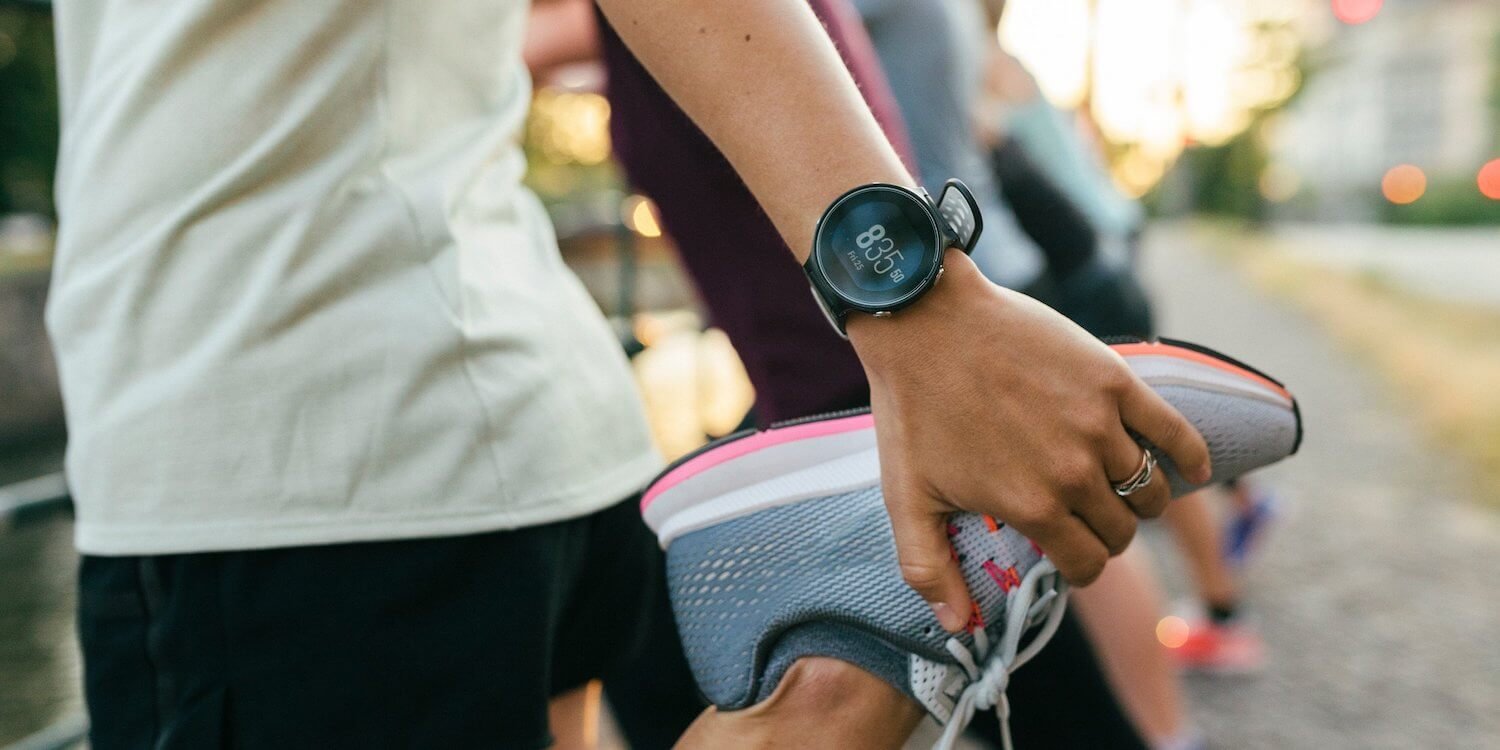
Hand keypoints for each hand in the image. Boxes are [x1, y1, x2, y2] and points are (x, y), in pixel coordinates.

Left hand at [848, 251, 1210, 631]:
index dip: (1078, 567)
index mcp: (1032, 506)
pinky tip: (1192, 469)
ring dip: (1139, 499)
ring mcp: (1100, 425)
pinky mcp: (1114, 381)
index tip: (1066, 555)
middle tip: (1084, 519)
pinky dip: (1190, 457)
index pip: (1087, 563)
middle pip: (1121, 530)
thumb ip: (929, 569)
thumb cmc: (912, 409)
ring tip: (1117, 490)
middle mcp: (1075, 472)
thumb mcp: (906, 498)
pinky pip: (1175, 433)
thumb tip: (957, 627)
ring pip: (1149, 489)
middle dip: (1105, 534)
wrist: (925, 321)